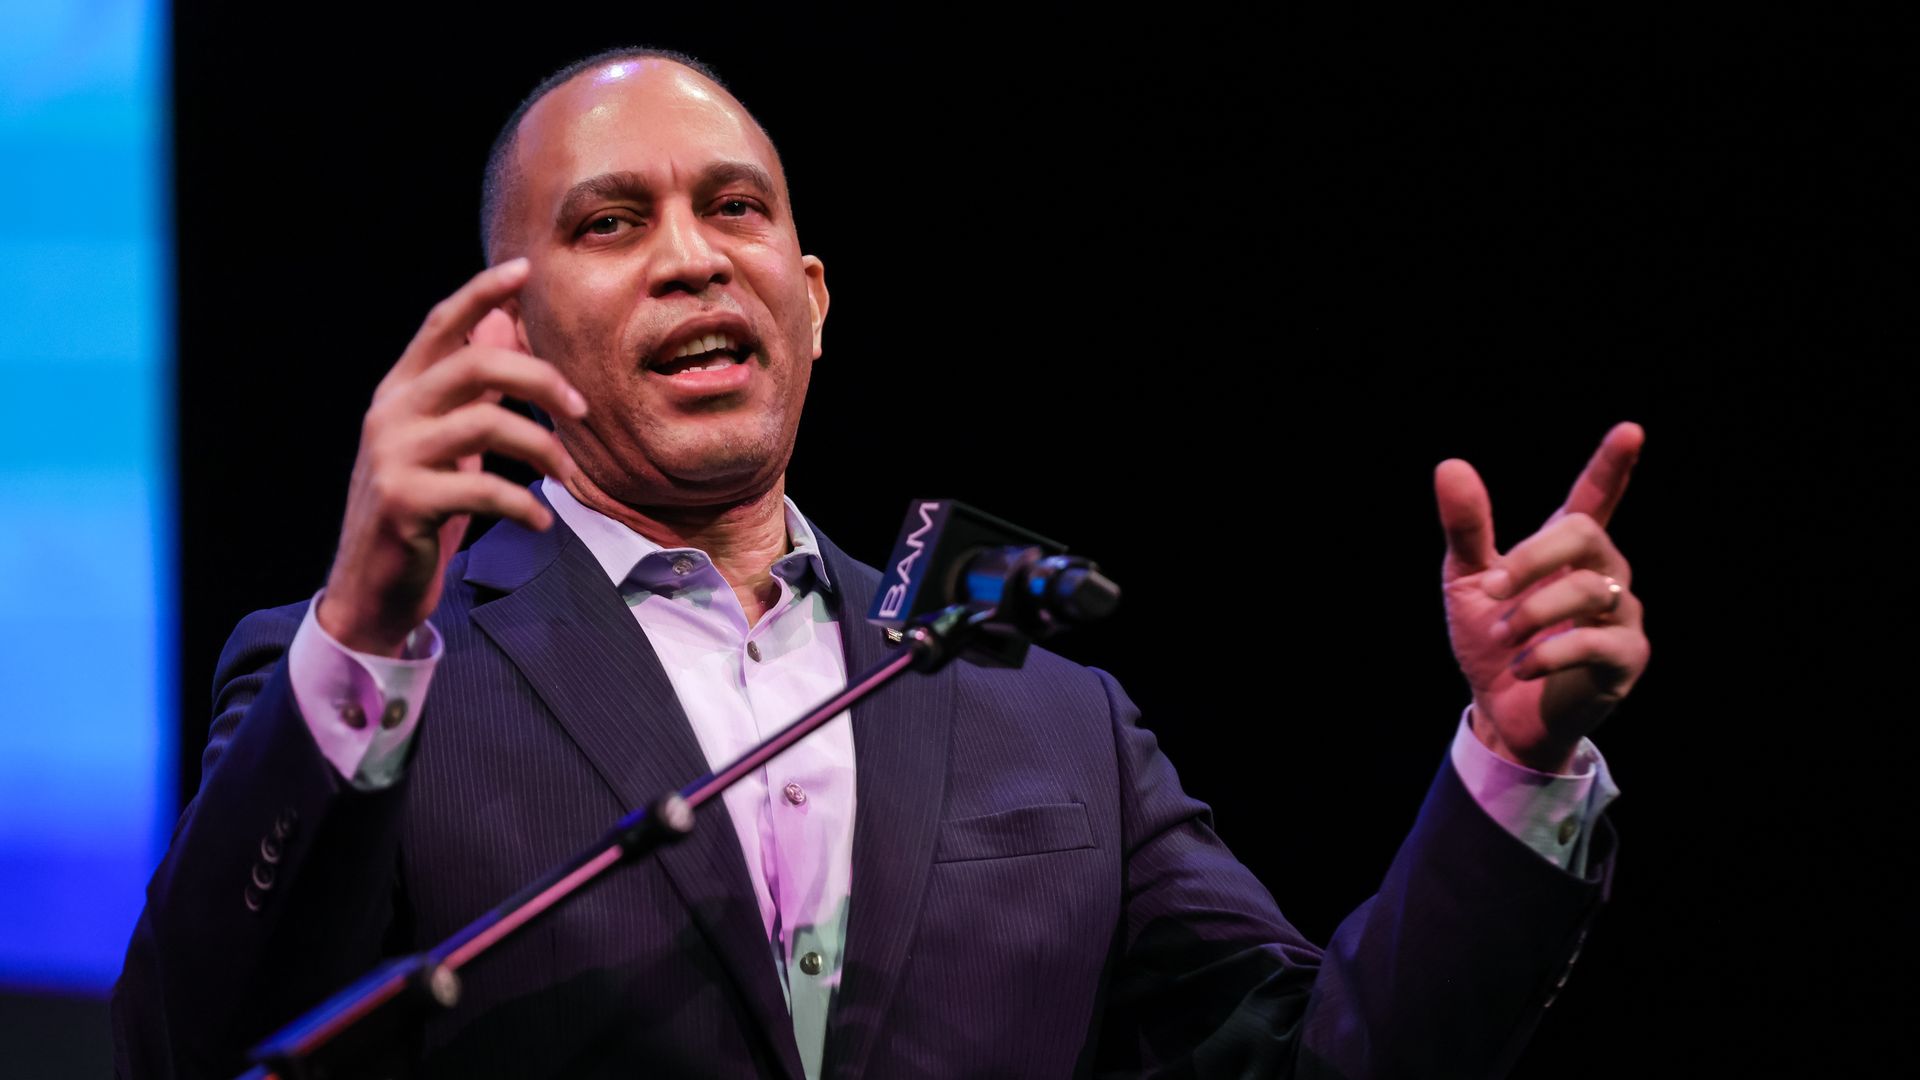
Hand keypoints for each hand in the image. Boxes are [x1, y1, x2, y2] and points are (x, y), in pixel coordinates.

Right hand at [318, 259, 587, 656]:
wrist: (372, 588)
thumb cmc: (419, 510)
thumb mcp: (443, 442)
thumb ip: (469, 389)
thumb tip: (502, 322)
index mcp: (400, 392)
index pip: (440, 325)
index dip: (480, 292)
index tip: (524, 271)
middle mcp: (390, 414)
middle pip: (475, 365)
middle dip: (540, 379)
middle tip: (582, 410)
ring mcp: (394, 456)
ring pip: (487, 424)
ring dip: (545, 449)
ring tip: (569, 479)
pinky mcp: (405, 502)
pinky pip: (485, 489)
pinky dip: (526, 506)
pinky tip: (540, 523)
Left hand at [1434, 422, 1650, 771]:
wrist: (1500, 713)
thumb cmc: (1491, 642)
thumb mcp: (1468, 582)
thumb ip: (1467, 528)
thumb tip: (1450, 466)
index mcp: (1565, 551)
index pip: (1595, 498)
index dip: (1612, 466)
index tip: (1630, 431)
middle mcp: (1602, 573)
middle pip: (1587, 535)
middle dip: (1533, 557)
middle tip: (1493, 587)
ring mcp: (1620, 615)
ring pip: (1589, 589)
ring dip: (1532, 611)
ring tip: (1503, 635)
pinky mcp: (1626, 658)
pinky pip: (1597, 641)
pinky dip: (1550, 652)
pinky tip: (1523, 666)